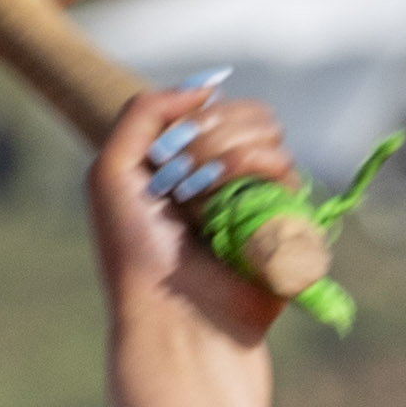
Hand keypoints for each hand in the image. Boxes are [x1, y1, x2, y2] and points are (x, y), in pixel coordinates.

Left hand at [89, 87, 297, 349]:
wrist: (175, 321)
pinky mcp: (288, 230)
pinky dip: (269, 192)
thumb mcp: (110, 172)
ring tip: (211, 212)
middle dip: (219, 144)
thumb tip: (209, 85)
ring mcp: (261, 203)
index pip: (219, 107)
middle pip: (256, 118)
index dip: (201, 121)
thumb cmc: (135, 253)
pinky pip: (295, 184)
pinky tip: (243, 225)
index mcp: (188, 163)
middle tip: (188, 188)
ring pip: (277, 148)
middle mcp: (227, 179)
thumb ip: (144, 111)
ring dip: (241, 170)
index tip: (172, 154)